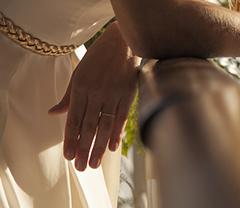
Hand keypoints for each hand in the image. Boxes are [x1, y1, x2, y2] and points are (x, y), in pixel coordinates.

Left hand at [48, 22, 138, 170]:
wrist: (122, 42)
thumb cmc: (98, 58)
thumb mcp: (78, 74)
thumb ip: (68, 96)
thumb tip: (53, 113)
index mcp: (80, 88)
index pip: (73, 119)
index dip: (70, 139)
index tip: (69, 156)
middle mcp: (95, 93)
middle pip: (88, 126)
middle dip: (83, 148)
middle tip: (81, 167)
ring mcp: (112, 94)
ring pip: (104, 125)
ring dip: (99, 146)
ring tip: (94, 163)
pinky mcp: (128, 94)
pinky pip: (121, 117)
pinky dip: (116, 133)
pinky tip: (112, 147)